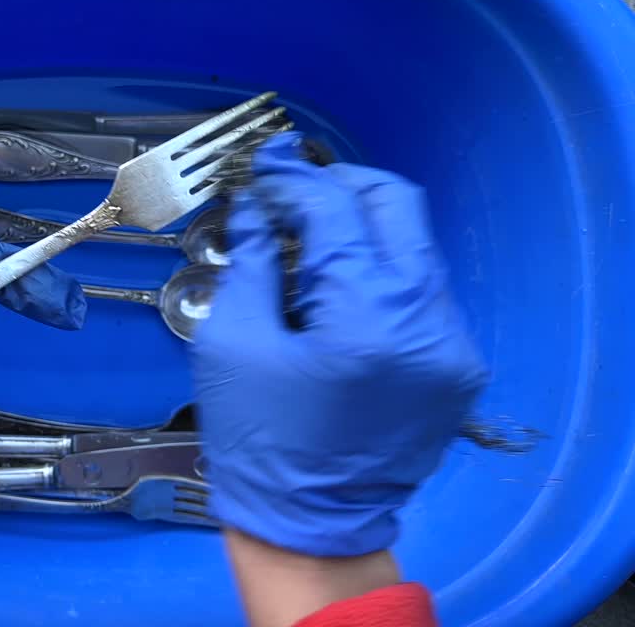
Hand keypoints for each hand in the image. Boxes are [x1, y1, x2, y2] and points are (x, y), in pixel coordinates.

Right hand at [192, 133, 486, 556]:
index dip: (292, 177)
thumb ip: (252, 259)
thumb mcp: (233, 342)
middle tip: (289, 194)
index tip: (261, 163)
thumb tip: (259, 204)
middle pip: (396, 205)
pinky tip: (333, 293)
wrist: (308, 526)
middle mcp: (427, 319)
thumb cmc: (258, 439)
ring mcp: (452, 343)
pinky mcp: (456, 364)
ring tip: (303, 246)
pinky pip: (419, 290)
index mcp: (368, 315)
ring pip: (412, 245)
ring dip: (358, 231)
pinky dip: (376, 274)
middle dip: (338, 187)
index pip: (337, 208)